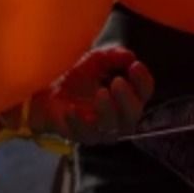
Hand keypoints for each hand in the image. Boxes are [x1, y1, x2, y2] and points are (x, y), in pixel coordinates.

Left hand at [22, 46, 151, 143]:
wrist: (49, 93)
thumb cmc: (79, 78)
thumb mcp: (95, 60)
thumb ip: (112, 56)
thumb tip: (129, 55)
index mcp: (128, 98)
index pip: (144, 92)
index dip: (143, 80)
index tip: (135, 65)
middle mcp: (120, 118)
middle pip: (133, 114)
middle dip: (127, 99)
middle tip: (118, 82)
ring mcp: (102, 130)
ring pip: (111, 128)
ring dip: (107, 111)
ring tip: (101, 93)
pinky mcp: (82, 136)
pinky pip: (84, 134)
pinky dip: (78, 122)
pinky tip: (72, 109)